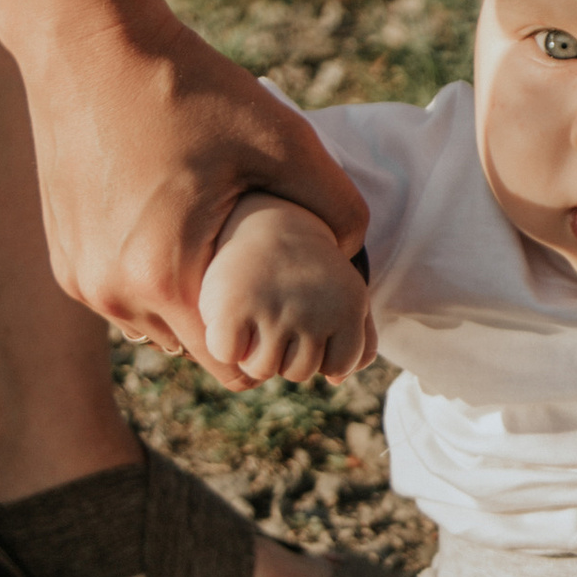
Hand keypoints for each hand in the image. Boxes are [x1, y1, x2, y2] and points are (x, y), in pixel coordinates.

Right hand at [27, 16, 370, 360]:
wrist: (89, 46)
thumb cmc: (188, 90)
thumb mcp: (286, 141)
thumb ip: (338, 209)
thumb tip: (348, 256)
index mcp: (162, 278)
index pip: (234, 367)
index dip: (274, 344)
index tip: (294, 303)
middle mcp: (112, 294)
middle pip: (198, 351)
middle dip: (238, 323)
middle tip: (266, 269)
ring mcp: (81, 280)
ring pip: (158, 328)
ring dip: (193, 303)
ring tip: (223, 246)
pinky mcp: (64, 259)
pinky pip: (124, 298)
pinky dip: (155, 279)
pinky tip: (179, 230)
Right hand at [197, 193, 375, 390]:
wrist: (256, 197)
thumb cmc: (299, 244)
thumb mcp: (344, 280)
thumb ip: (356, 329)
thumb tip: (335, 378)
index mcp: (351, 304)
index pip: (336, 367)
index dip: (314, 349)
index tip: (302, 313)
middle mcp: (317, 311)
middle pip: (295, 373)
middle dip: (280, 348)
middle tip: (272, 305)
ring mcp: (273, 309)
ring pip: (258, 369)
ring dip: (248, 347)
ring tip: (250, 304)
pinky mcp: (229, 305)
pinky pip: (225, 354)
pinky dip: (219, 337)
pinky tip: (224, 305)